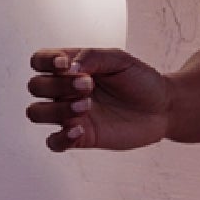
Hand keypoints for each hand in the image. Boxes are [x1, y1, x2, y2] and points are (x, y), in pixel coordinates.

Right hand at [26, 47, 171, 152]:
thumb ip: (93, 56)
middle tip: (89, 85)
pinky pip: (53, 143)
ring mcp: (70, 114)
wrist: (163, 107)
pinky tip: (79, 130)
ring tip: (86, 106)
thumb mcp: (120, 59)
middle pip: (35, 86)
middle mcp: (65, 90)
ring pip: (36, 113)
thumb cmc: (140, 80)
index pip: (39, 60)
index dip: (45, 62)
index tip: (65, 64)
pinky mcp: (81, 137)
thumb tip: (68, 66)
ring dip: (56, 108)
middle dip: (57, 85)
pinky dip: (60, 137)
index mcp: (71, 67)